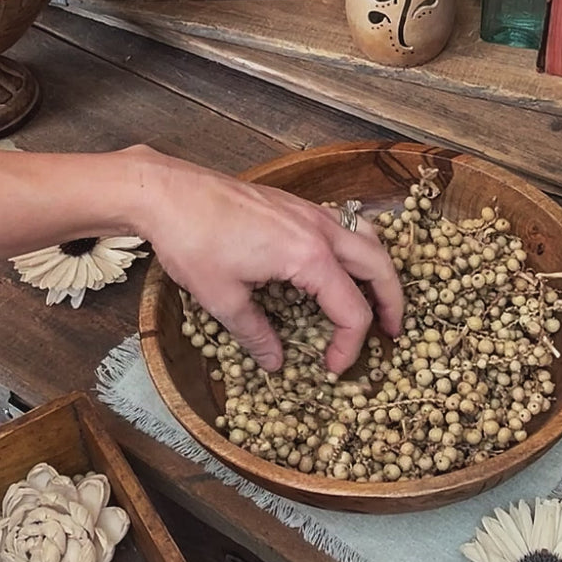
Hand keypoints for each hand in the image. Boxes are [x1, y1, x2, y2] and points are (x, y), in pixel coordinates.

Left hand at [129, 148, 403, 373]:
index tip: (333, 368)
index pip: (352, 310)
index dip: (350, 346)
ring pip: (368, 237)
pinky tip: (338, 266)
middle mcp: (320, 229)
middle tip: (391, 333)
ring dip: (379, 270)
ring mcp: (309, 211)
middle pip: (379, 266)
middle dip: (392, 302)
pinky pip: (344, 224)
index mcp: (309, 257)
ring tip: (375, 297)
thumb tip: (275, 361)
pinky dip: (357, 248)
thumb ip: (256, 333)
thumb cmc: (194, 242)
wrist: (169, 193)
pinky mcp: (295, 203)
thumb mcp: (223, 299)